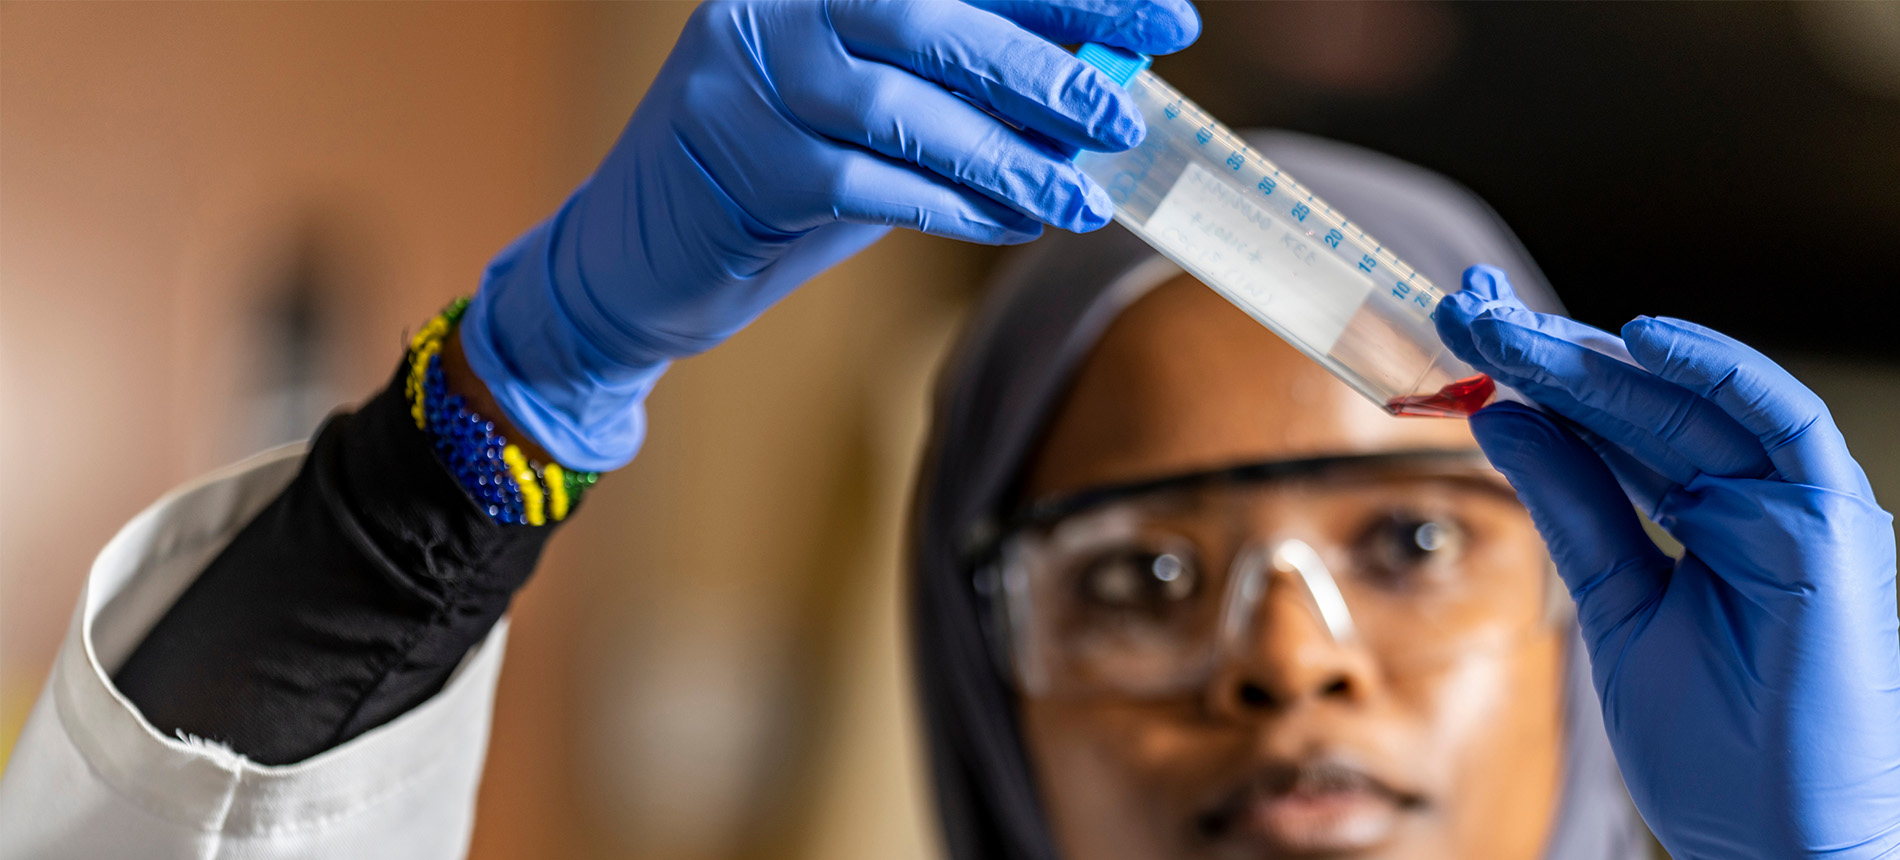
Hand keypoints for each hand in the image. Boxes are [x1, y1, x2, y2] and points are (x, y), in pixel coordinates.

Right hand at [457, 0, 1198, 470]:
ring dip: (1008, 154)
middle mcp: (776, 5)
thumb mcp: (873, 113)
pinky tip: (1010, 221)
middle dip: (1048, 64)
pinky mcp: (736, 161)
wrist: (630, 261)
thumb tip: (1097, 88)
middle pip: (936, 15)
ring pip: (905, 104)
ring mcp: (745, 77)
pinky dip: (951, 205)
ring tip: (1080, 194)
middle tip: (1125, 111)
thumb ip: (965, 91)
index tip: (1165, 19)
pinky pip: (868, 182)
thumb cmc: (771, 178)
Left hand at [1435, 266, 1899, 858]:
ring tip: (1508, 328)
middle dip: (1550, 350)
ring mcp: (1800, 510)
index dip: (1539, 374)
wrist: (1777, 839)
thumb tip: (1499, 418)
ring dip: (1598, 357)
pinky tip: (1637, 339)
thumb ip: (1574, 507)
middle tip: (1464, 307)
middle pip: (1645, 401)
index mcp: (1711, 518)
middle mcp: (1759, 500)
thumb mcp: (1617, 604)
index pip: (1616, 425)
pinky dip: (1716, 372)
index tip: (1461, 332)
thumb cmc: (1716, 741)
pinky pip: (1783, 428)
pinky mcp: (1833, 534)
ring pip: (1694, 403)